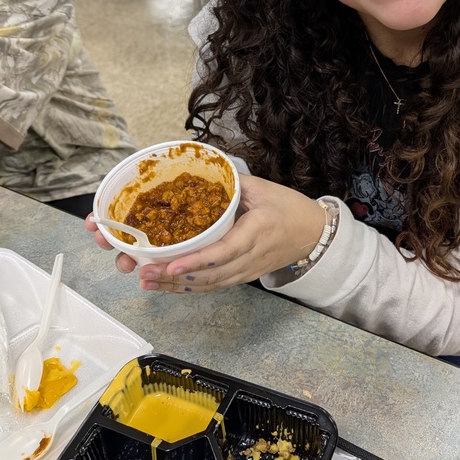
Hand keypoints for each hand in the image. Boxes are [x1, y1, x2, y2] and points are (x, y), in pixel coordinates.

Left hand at [85, 174, 327, 292]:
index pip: (223, 252)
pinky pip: (215, 286)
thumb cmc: (289, 208)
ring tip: (148, 283)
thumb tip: (204, 170)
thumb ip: (233, 182)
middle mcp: (251, 257)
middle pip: (210, 275)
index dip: (196, 261)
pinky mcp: (244, 277)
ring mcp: (247, 270)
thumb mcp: (264, 188)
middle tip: (145, 275)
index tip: (171, 265)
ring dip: (177, 287)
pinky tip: (168, 286)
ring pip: (210, 285)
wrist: (314, 234)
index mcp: (256, 232)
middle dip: (175, 278)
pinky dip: (191, 288)